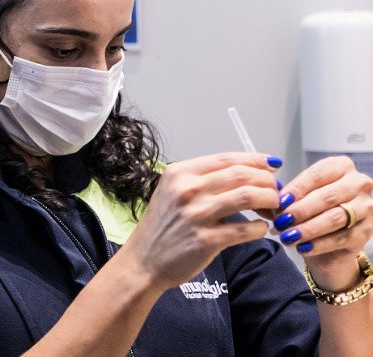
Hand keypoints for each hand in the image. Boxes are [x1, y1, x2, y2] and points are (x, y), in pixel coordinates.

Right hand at [118, 152, 280, 290]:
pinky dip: (260, 228)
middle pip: (242, 175)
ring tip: (275, 209)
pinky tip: (261, 229)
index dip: (255, 160)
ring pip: (247, 196)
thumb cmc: (162, 227)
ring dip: (270, 201)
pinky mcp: (205, 240)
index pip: (226, 159)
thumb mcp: (172, 193)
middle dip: (267, 182)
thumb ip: (202, 181)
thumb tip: (245, 175)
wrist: (143, 261)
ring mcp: (196, 215)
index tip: (271, 165)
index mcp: (179, 174)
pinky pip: (245, 229)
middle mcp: (186, 190)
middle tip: (277, 192)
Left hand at [269, 156, 372, 290]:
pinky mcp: (367, 231)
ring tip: (287, 236)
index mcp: (341, 166)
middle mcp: (359, 184)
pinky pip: (341, 238)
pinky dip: (319, 244)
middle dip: (300, 210)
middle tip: (280, 221)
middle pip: (327, 197)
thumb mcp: (302, 195)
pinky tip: (302, 247)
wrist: (331, 237)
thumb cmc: (314, 208)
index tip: (278, 201)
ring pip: (335, 218)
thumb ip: (291, 195)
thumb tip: (274, 201)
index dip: (295, 189)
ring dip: (308, 229)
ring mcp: (366, 208)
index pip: (316, 176)